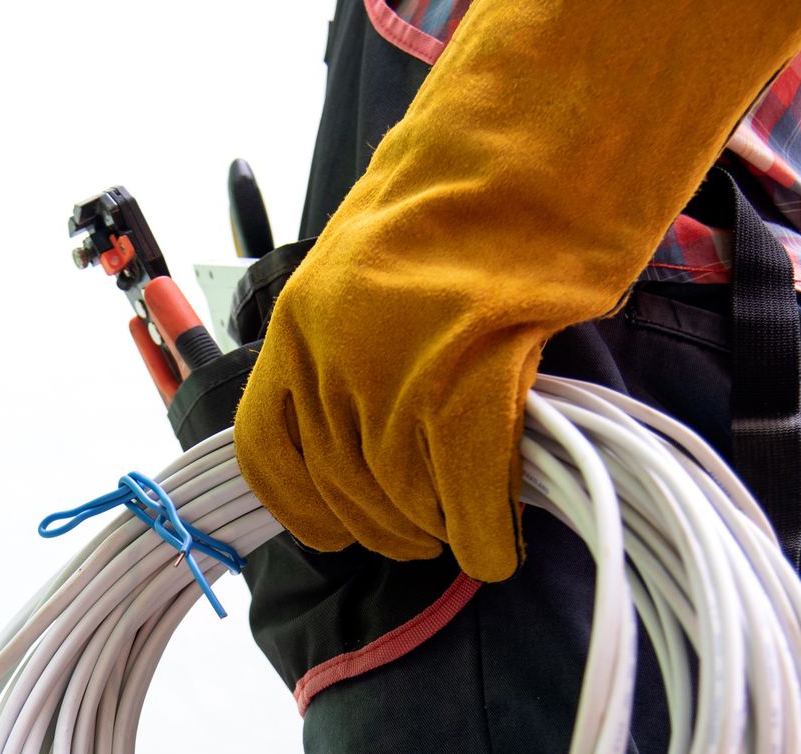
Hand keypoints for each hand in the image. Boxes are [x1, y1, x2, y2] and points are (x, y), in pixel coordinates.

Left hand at [233, 0, 800, 582]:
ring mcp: (394, 382)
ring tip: (465, 527)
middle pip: (345, 488)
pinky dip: (484, 537)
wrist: (533, 160)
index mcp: (296, 327)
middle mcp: (331, 360)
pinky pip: (467, 504)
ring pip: (403, 504)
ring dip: (437, 531)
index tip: (332, 532)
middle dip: (387, 525)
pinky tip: (498, 545)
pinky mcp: (465, 397)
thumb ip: (347, 348)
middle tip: (424, 529)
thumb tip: (363, 432)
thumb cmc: (467, 202)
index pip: (267, 452)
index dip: (300, 508)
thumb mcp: (366, 272)